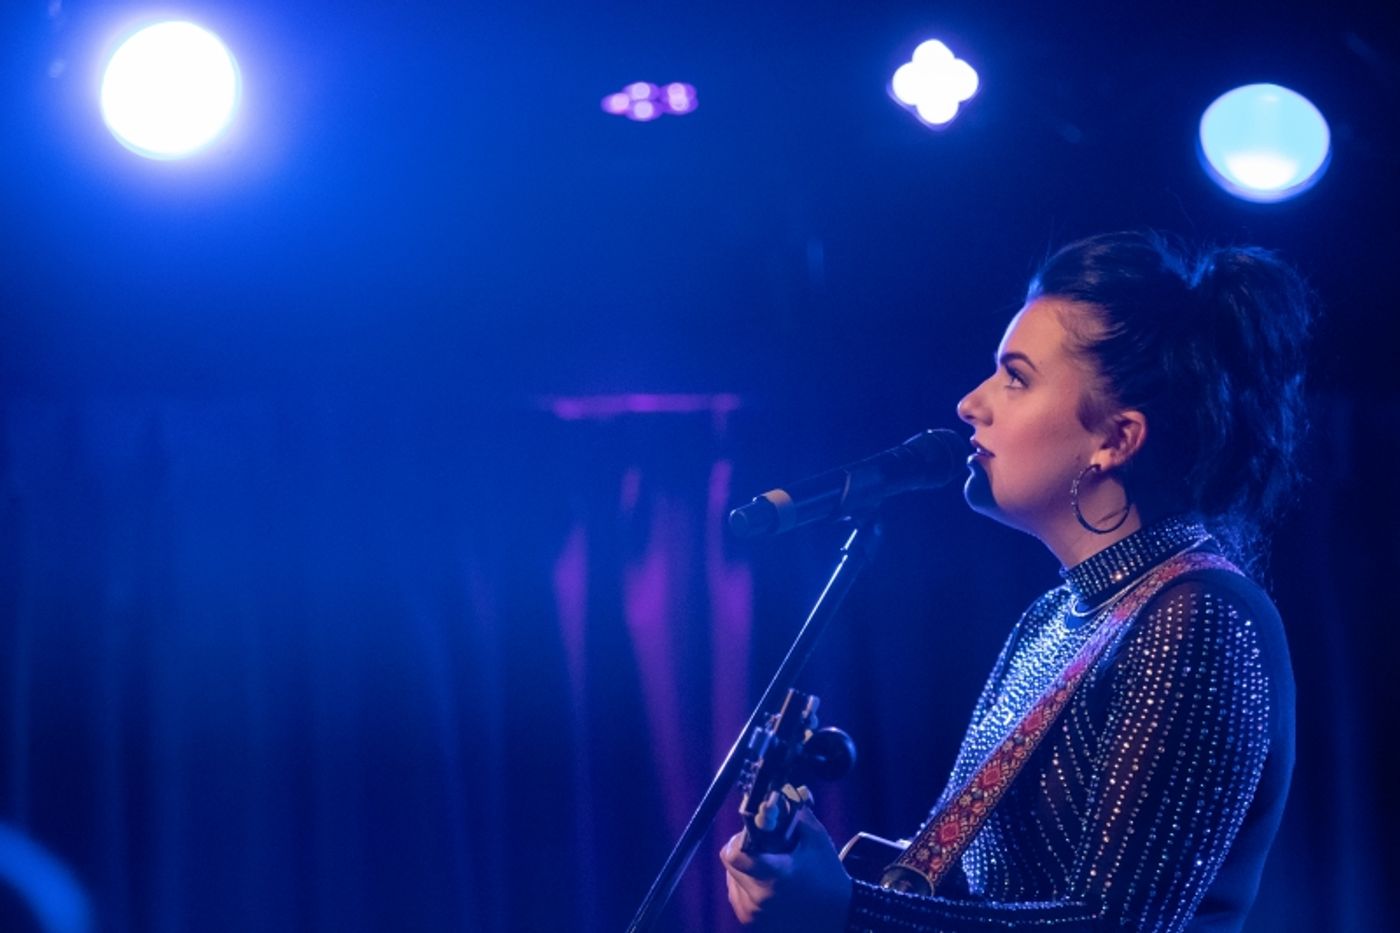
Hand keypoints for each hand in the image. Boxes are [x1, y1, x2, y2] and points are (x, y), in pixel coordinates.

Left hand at [720, 806, 852, 931]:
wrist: (836, 915)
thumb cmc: (827, 876)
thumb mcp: (816, 839)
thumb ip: (795, 812)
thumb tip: (778, 793)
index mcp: (774, 877)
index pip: (734, 853)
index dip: (740, 838)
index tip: (754, 833)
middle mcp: (758, 898)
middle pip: (730, 861)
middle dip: (745, 848)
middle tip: (767, 847)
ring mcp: (752, 912)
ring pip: (731, 875)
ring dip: (746, 866)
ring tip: (771, 866)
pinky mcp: (749, 920)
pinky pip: (736, 890)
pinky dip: (747, 882)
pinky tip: (769, 882)